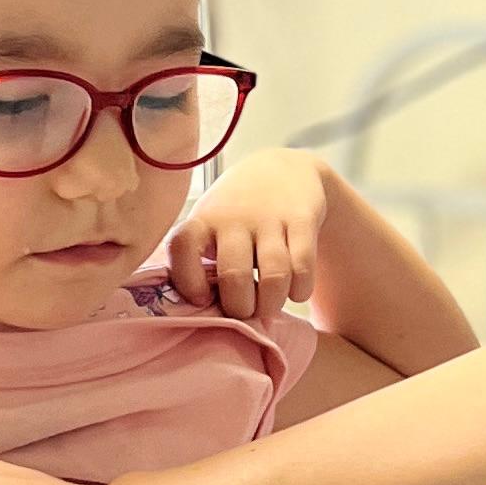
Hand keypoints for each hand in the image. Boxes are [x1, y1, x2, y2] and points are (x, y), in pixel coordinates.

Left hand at [169, 151, 331, 321]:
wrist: (282, 170)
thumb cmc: (236, 214)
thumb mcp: (209, 225)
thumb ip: (199, 262)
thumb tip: (199, 315)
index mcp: (202, 220)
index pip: (182, 247)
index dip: (188, 280)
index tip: (201, 299)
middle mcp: (233, 217)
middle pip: (234, 276)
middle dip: (241, 308)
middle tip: (245, 311)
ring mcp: (269, 217)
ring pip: (273, 276)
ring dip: (272, 304)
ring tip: (270, 306)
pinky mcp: (302, 220)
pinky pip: (303, 267)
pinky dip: (300, 289)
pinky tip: (296, 290)